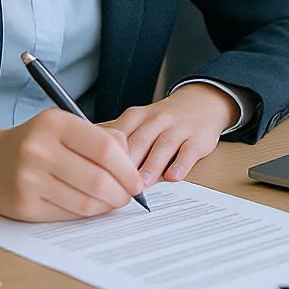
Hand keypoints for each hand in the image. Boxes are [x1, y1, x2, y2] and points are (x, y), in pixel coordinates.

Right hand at [0, 110, 144, 221]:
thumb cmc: (35, 142)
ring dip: (106, 207)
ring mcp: (29, 178)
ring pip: (85, 203)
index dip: (128, 169)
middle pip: (98, 179)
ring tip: (110, 202)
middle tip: (127, 197)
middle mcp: (39, 149)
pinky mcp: (24, 205)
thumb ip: (100, 138)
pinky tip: (87, 207)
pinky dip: (85, 214)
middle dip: (121, 193)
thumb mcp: (63, 126)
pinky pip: (68, 215)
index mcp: (54, 123)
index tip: (137, 181)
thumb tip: (132, 167)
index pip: (105, 147)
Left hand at [107, 84, 238, 186]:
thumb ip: (118, 138)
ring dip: (152, 165)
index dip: (109, 155)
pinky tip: (173, 176)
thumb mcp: (138, 121)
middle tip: (118, 185)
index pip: (120, 134)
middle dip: (128, 164)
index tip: (99, 173)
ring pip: (163, 146)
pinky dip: (181, 164)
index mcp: (137, 116)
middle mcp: (157, 120)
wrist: (200, 102)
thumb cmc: (162, 120)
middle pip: (139, 141)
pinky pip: (189, 152)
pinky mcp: (197, 139)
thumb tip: (87, 156)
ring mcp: (178, 128)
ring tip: (143, 184)